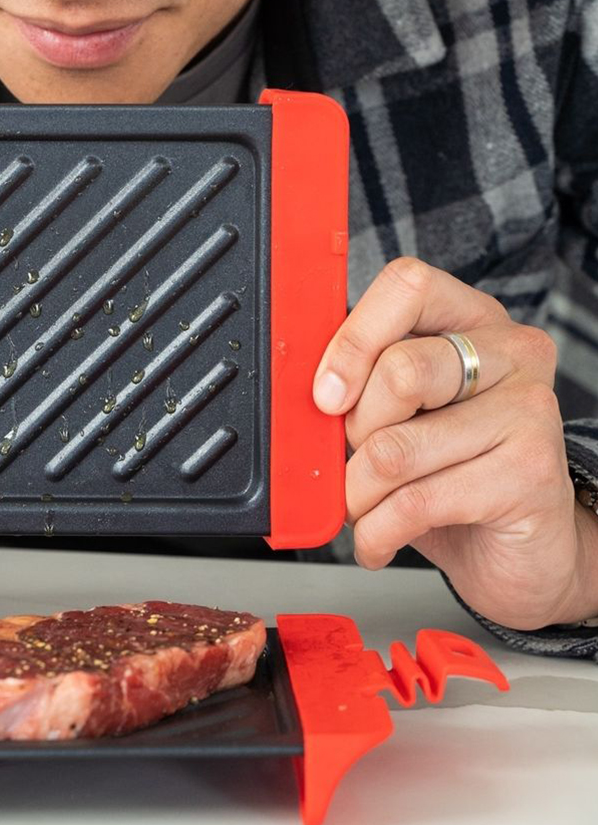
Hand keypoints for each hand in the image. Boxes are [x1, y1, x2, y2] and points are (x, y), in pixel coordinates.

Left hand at [313, 256, 597, 630]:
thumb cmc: (452, 473)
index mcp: (472, 320)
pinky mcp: (529, 474)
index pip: (407, 287)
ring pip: (395, 448)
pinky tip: (378, 538)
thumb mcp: (400, 416)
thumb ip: (363, 386)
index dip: (353, 341)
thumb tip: (307, 389)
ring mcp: (529, 411)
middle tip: (358, 456)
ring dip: (358, 493)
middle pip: (399, 370)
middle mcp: (511, 354)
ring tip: (364, 507)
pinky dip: (377, 530)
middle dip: (356, 429)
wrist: (522, 551)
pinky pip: (416, 501)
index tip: (326, 393)